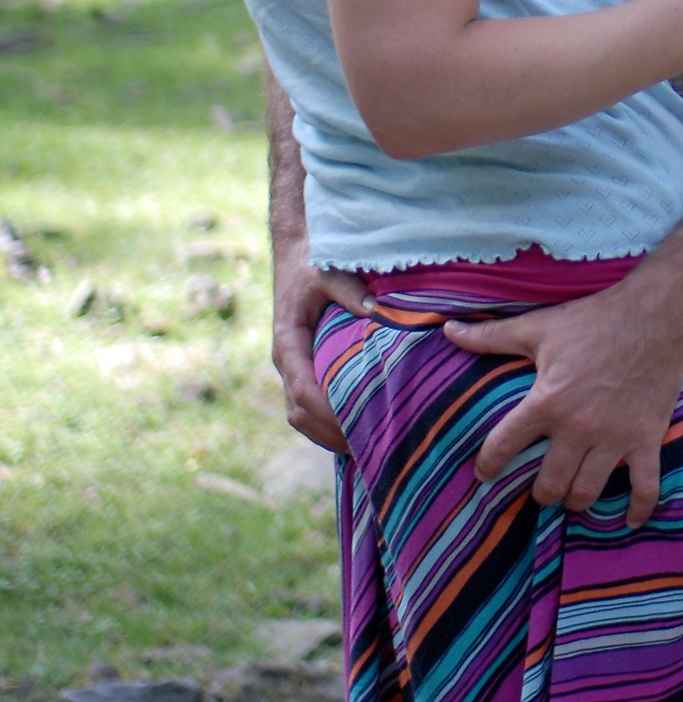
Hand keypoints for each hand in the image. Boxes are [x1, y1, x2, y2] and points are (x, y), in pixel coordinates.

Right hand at [271, 230, 366, 454]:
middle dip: (330, 435)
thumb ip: (348, 289)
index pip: (304, 393)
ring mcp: (293, 366)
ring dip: (328, 435)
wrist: (298, 250)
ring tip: (367, 450)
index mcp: (287, 342)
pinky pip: (310, 403)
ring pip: (301, 415)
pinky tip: (359, 429)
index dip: (329, 416)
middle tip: (369, 450)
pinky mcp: (304, 365)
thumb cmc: (313, 259)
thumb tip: (376, 311)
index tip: (358, 428)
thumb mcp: (328, 269)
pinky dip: (328, 422)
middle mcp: (286, 360)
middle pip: (299, 415)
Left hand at [442, 282, 682, 525]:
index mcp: (546, 402)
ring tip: (573, 496)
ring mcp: (614, 438)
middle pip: (549, 484)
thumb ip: (490, 336)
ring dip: (576, 500)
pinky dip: (637, 509)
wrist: (654, 317)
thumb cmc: (593, 320)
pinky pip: (644, 487)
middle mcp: (577, 428)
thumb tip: (448, 331)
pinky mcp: (646, 440)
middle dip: (541, 492)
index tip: (483, 476)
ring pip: (587, 491)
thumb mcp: (538, 327)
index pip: (504, 446)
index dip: (488, 466)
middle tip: (542, 488)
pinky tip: (628, 520)